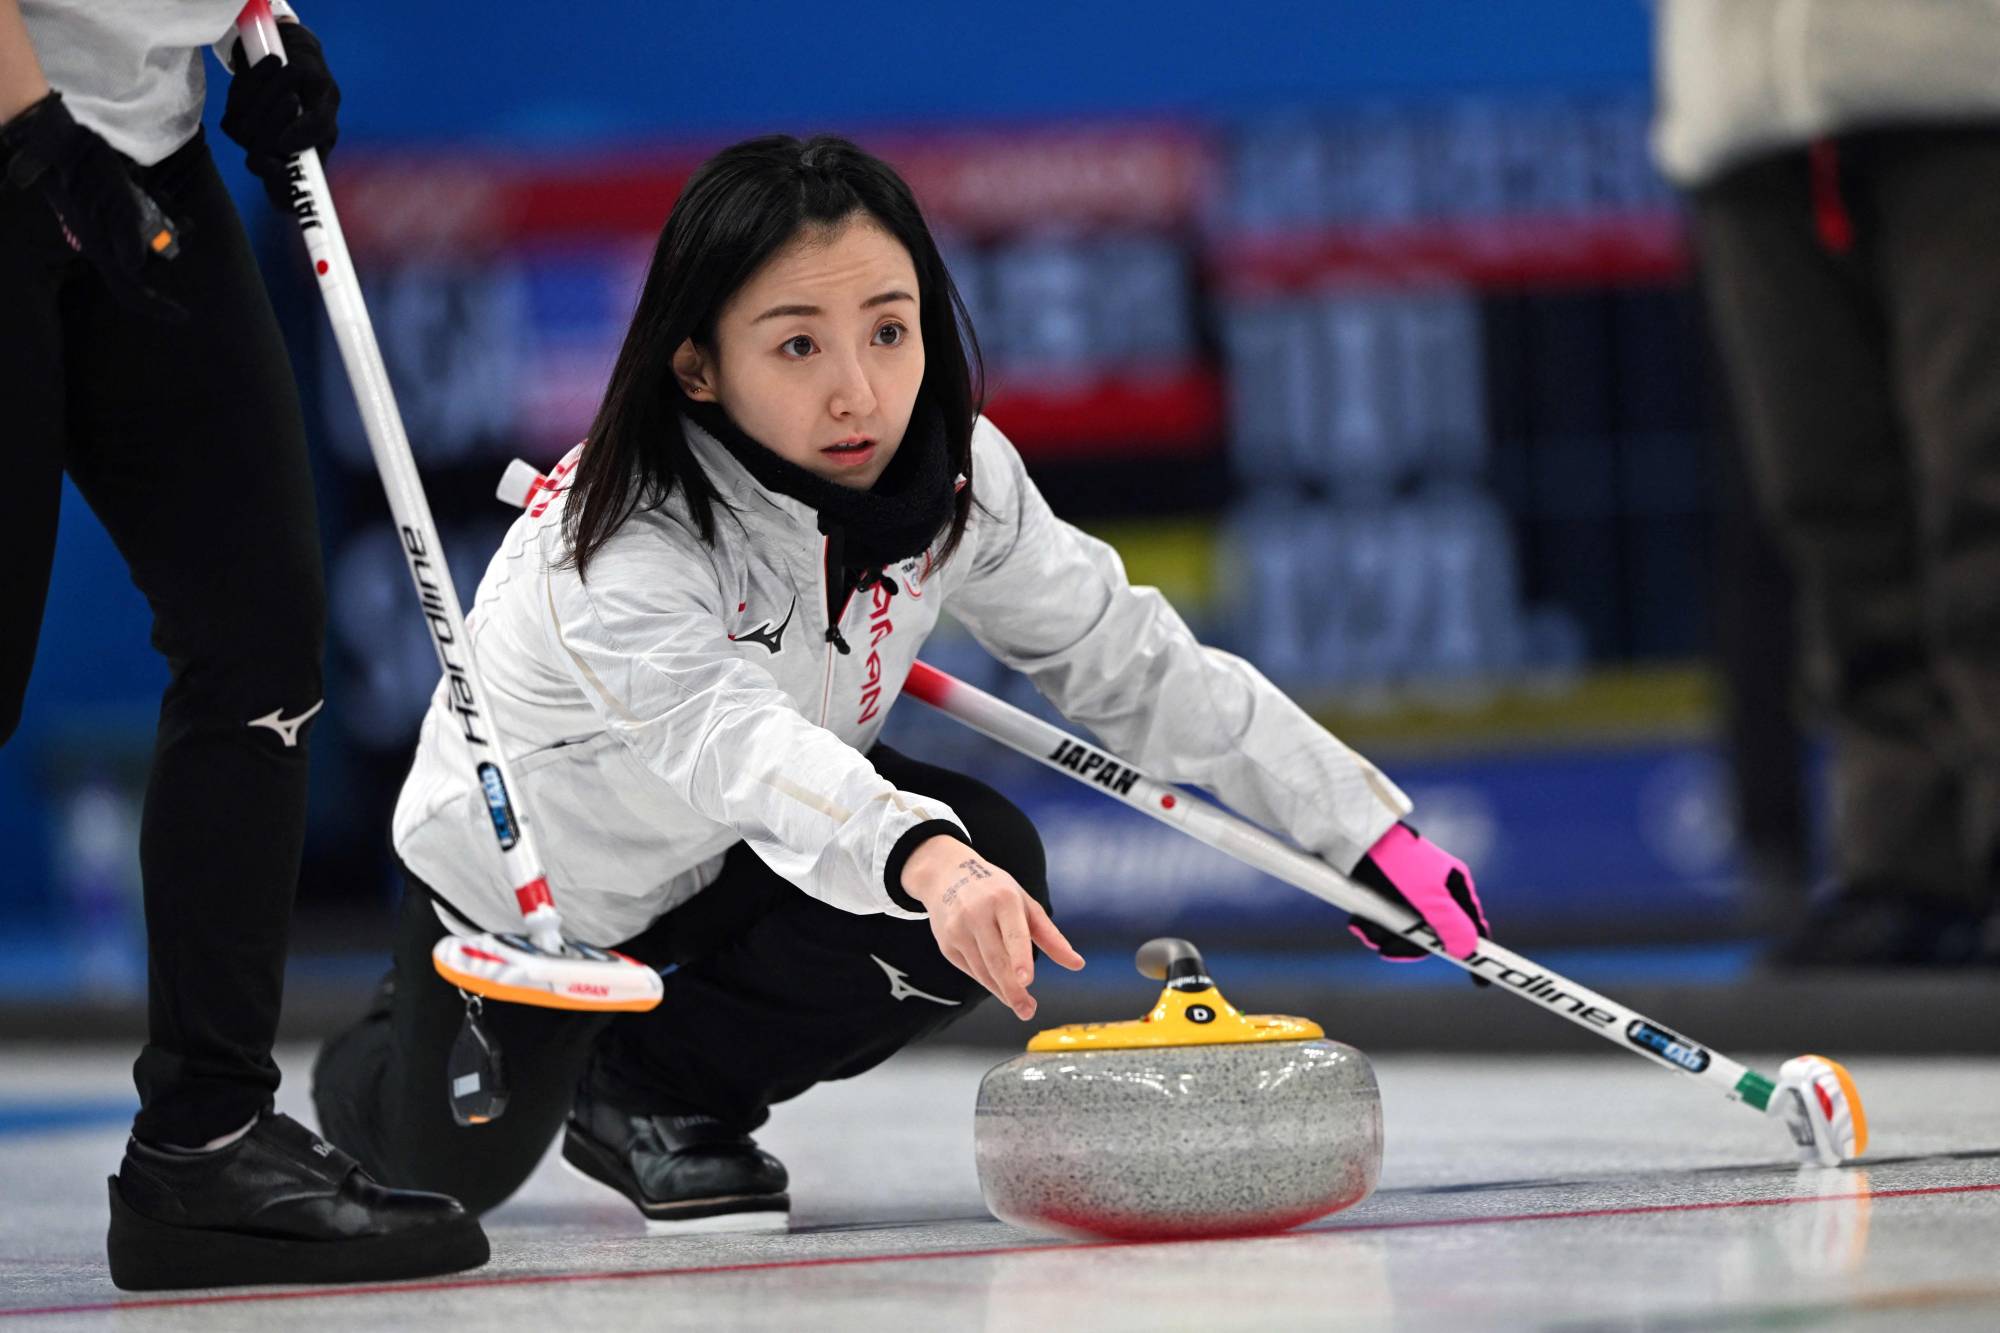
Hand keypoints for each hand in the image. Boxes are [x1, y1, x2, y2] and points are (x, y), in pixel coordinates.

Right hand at [0, 92, 184, 320]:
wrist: (63, 143)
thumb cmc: (91, 172)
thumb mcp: (116, 200)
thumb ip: (126, 232)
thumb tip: (136, 266)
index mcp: (105, 250)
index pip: (131, 291)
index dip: (157, 307)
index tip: (184, 316)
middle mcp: (104, 245)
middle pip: (145, 266)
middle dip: (169, 253)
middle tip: (188, 230)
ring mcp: (103, 229)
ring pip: (144, 244)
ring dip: (167, 232)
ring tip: (183, 218)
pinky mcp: (105, 212)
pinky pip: (137, 225)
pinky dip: (155, 217)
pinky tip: (164, 201)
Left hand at [223, 20, 339, 211]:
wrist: (287, 49)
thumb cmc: (313, 78)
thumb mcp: (327, 98)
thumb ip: (316, 126)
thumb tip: (287, 147)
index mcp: (305, 162)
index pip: (286, 197)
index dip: (280, 188)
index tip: (280, 167)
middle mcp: (278, 157)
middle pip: (259, 160)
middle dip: (274, 123)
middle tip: (291, 99)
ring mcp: (254, 140)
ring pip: (244, 133)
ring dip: (265, 97)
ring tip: (287, 73)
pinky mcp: (235, 117)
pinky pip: (234, 109)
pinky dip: (251, 84)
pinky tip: (270, 69)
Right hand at [901, 835, 1083, 1019]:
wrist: (946, 874)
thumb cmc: (995, 890)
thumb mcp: (1025, 904)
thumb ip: (1051, 937)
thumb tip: (1078, 964)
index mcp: (1003, 899)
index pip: (1013, 933)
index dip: (1020, 958)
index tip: (1027, 980)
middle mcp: (976, 913)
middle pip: (996, 960)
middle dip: (1013, 990)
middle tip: (1028, 1011)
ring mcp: (957, 929)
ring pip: (983, 970)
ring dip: (1003, 991)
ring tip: (1022, 1005)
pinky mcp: (946, 943)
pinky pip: (971, 970)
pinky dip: (989, 982)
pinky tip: (1002, 987)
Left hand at [1347, 822, 1489, 963]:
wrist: (1354, 840)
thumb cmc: (1398, 861)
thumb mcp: (1429, 896)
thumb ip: (1451, 924)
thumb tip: (1468, 951)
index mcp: (1454, 887)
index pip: (1471, 925)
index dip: (1473, 951)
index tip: (1481, 981)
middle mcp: (1433, 893)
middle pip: (1431, 937)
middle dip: (1407, 946)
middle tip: (1387, 950)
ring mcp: (1406, 896)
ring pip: (1403, 934)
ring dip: (1383, 937)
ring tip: (1366, 927)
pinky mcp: (1382, 898)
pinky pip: (1382, 926)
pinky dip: (1370, 928)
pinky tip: (1359, 922)